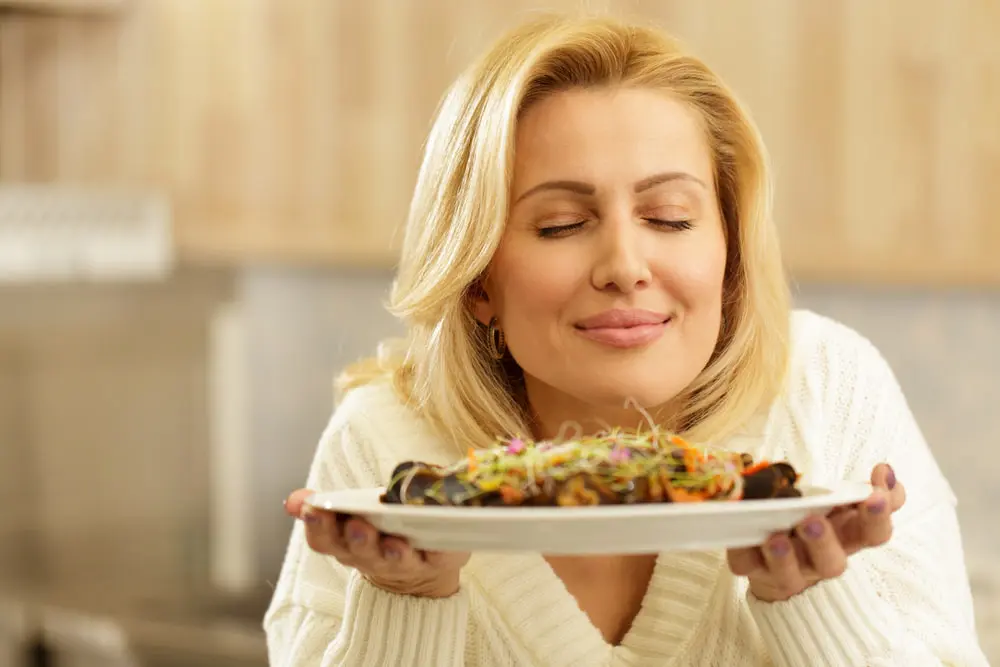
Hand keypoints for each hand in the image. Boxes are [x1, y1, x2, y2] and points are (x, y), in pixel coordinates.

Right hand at [284, 489, 470, 598]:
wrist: (420, 571)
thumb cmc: (379, 533)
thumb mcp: (347, 519)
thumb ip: (322, 507)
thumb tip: (294, 499)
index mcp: (346, 543)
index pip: (324, 539)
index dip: (317, 526)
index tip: (313, 509)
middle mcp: (371, 558)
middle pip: (358, 551)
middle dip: (357, 538)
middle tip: (357, 524)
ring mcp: (404, 563)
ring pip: (394, 559)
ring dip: (393, 551)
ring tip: (395, 541)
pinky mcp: (437, 561)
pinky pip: (437, 556)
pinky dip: (438, 549)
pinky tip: (437, 537)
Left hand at [727, 463, 904, 601]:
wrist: (779, 554)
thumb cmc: (819, 517)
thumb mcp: (846, 502)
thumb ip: (872, 489)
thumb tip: (886, 473)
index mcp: (848, 538)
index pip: (875, 535)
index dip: (877, 517)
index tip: (874, 495)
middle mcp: (821, 559)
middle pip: (832, 563)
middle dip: (823, 543)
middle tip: (813, 521)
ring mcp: (788, 569)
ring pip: (790, 573)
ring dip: (784, 557)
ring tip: (776, 538)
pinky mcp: (754, 569)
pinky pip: (745, 565)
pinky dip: (741, 551)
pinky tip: (739, 537)